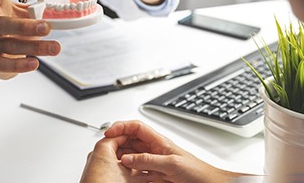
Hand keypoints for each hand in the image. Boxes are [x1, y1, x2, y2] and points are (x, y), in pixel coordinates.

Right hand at [0, 0, 60, 84]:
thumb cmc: (14, 29)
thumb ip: (49, 2)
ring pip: (9, 44)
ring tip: (55, 48)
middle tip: (47, 27)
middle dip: (24, 26)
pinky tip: (35, 64)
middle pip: (1, 22)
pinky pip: (4, 63)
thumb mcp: (27, 13)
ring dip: (33, 47)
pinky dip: (20, 65)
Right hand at [91, 120, 239, 182]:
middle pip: (130, 141)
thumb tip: (127, 157)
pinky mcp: (154, 175)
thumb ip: (148, 160)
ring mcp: (153, 162)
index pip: (136, 127)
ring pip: (131, 156)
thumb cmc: (197, 171)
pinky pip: (136, 171)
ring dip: (121, 157)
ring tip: (112, 162)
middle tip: (107, 148)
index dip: (121, 126)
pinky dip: (128, 172)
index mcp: (158, 141)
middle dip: (118, 142)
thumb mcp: (171, 163)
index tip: (109, 132)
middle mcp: (154, 150)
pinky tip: (123, 175)